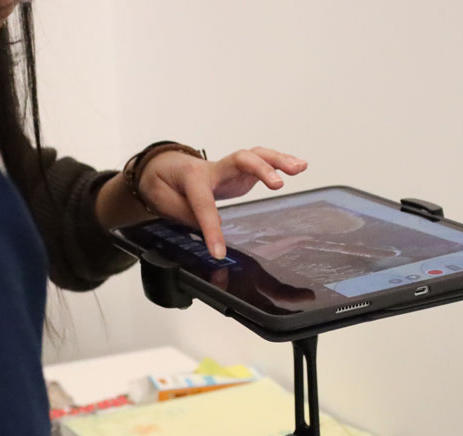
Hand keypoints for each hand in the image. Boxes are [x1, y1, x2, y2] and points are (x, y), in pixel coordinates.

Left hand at [139, 147, 307, 258]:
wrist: (165, 167)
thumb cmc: (165, 183)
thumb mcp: (163, 201)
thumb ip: (186, 213)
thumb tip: (211, 226)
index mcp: (192, 178)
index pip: (203, 203)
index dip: (211, 229)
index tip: (219, 252)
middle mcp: (215, 168)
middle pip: (239, 160)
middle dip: (259, 169)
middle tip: (278, 185)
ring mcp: (229, 167)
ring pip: (255, 155)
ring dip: (278, 160)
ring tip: (299, 167)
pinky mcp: (240, 171)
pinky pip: (262, 162)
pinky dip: (281, 162)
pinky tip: (299, 166)